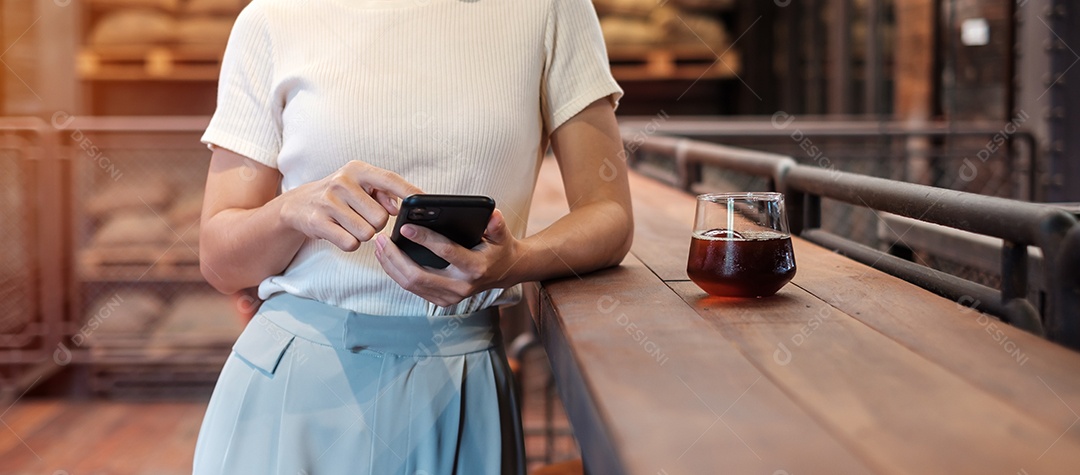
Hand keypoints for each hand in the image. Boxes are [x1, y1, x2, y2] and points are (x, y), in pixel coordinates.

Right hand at [278, 161, 422, 250]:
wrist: (299, 205)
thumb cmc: (339, 196)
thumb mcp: (359, 186)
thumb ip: (382, 192)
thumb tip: (398, 207)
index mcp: (357, 170)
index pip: (389, 180)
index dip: (409, 192)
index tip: (425, 201)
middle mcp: (342, 182)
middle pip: (381, 217)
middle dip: (376, 224)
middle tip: (362, 217)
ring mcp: (328, 202)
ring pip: (367, 233)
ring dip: (362, 235)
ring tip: (349, 224)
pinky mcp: (318, 222)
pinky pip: (350, 243)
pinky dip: (350, 243)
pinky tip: (340, 232)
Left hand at [373, 209, 519, 306]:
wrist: (504, 273)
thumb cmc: (499, 249)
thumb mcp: (502, 235)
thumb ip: (497, 225)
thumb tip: (493, 214)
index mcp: (475, 268)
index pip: (445, 252)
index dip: (424, 239)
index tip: (404, 227)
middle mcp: (460, 286)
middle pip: (418, 276)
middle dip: (395, 257)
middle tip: (381, 239)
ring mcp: (450, 297)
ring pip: (411, 285)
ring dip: (391, 265)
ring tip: (379, 246)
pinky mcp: (442, 300)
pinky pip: (412, 288)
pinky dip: (396, 273)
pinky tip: (387, 258)